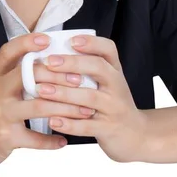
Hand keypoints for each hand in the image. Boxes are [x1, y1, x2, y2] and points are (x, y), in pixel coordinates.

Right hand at [0, 33, 98, 172]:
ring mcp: (1, 114)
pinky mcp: (5, 137)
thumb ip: (14, 75)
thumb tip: (47, 60)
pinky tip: (64, 141)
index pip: (8, 52)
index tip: (48, 39)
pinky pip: (34, 139)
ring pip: (39, 107)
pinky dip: (52, 141)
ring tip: (85, 111)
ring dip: (66, 109)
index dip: (27, 42)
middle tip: (81, 79)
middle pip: (29, 75)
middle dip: (59, 77)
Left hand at [38, 34, 148, 162]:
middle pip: (98, 68)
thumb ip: (86, 68)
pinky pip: (87, 127)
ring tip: (40, 90)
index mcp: (114, 70)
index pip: (108, 49)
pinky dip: (69, 124)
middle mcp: (117, 86)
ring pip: (90, 97)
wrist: (135, 135)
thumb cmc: (110, 102)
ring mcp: (114, 108)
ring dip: (63, 93)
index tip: (71, 41)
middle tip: (49, 62)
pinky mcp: (108, 129)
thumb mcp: (105, 82)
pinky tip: (52, 120)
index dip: (91, 43)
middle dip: (72, 63)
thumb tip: (49, 53)